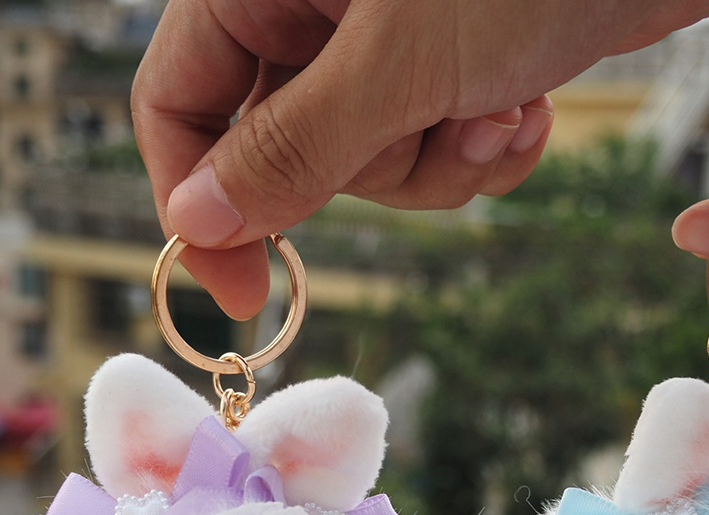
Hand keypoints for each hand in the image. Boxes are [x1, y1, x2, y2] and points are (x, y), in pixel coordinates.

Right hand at [132, 0, 708, 317]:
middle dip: (378, 170)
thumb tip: (198, 220)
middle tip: (438, 122)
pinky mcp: (446, 71)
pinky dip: (484, 152)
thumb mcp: (397, 61)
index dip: (198, 203)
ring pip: (373, 170)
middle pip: (292, 155)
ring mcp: (379, 46)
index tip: (242, 293)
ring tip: (500, 106)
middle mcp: (310, 13)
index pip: (178, 103)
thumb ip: (292, 145)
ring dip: (445, 163)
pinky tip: (529, 107)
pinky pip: (434, 156)